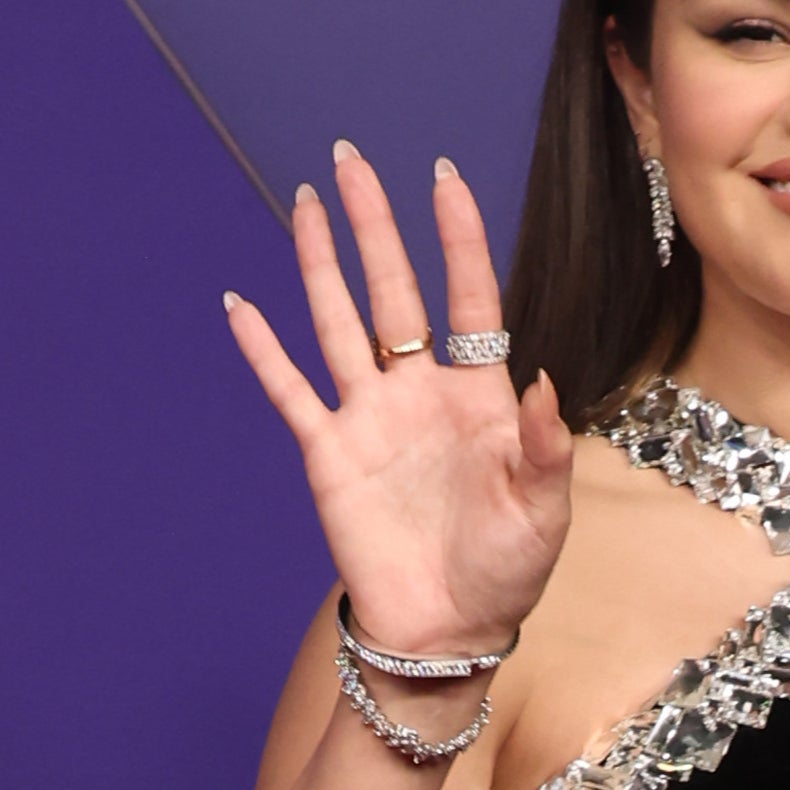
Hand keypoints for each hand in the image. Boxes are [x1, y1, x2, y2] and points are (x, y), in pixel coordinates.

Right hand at [223, 143, 574, 657]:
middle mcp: (419, 391)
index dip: (456, 236)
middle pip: (392, 291)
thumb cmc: (506, 570)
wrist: (447, 630)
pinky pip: (290, 391)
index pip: (469, 298)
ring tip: (306, 202)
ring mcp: (369, 417)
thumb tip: (547, 380)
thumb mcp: (545, 513)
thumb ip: (546, 448)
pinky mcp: (327, 454)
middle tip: (351, 159)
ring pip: (338, 323)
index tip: (442, 174)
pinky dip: (264, 351)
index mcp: (479, 395)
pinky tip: (241, 304)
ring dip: (320, 263)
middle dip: (374, 225)